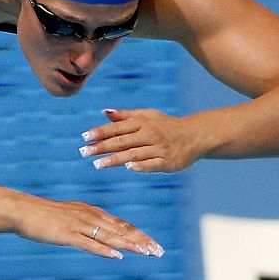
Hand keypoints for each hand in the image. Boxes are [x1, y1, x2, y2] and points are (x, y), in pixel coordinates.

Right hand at [15, 195, 163, 258]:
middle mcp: (90, 216)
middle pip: (120, 230)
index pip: (122, 225)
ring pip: (109, 236)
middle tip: (159, 251)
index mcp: (92, 212)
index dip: (139, 235)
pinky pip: (88, 243)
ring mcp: (79, 225)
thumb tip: (99, 237)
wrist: (23, 210)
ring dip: (129, 244)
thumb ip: (87, 226)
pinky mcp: (67, 234)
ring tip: (146, 252)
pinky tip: (116, 255)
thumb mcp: (71, 217)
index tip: (154, 245)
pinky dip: (103, 249)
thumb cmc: (45, 215)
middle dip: (141, 241)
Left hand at [80, 108, 202, 172]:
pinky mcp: (168, 162)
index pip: (117, 127)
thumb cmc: (166, 125)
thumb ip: (126, 116)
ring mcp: (159, 148)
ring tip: (98, 164)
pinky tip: (128, 167)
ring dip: (115, 159)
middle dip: (101, 147)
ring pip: (133, 154)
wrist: (194, 136)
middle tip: (84, 152)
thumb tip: (105, 112)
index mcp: (142, 123)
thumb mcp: (147, 116)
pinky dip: (141, 165)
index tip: (84, 137)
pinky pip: (152, 164)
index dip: (100, 132)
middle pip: (122, 141)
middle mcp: (149, 134)